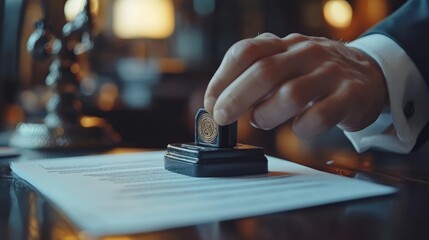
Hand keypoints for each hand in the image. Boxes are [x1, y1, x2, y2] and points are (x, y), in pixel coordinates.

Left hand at [204, 33, 387, 137]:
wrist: (368, 74)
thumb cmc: (314, 74)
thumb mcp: (285, 65)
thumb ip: (254, 77)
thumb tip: (218, 102)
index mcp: (284, 45)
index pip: (245, 52)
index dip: (222, 78)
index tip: (209, 102)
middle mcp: (306, 53)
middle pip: (264, 72)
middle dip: (236, 98)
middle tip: (222, 118)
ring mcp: (330, 73)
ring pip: (291, 95)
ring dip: (267, 114)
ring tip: (263, 120)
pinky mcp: (351, 96)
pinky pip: (321, 115)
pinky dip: (302, 128)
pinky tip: (298, 128)